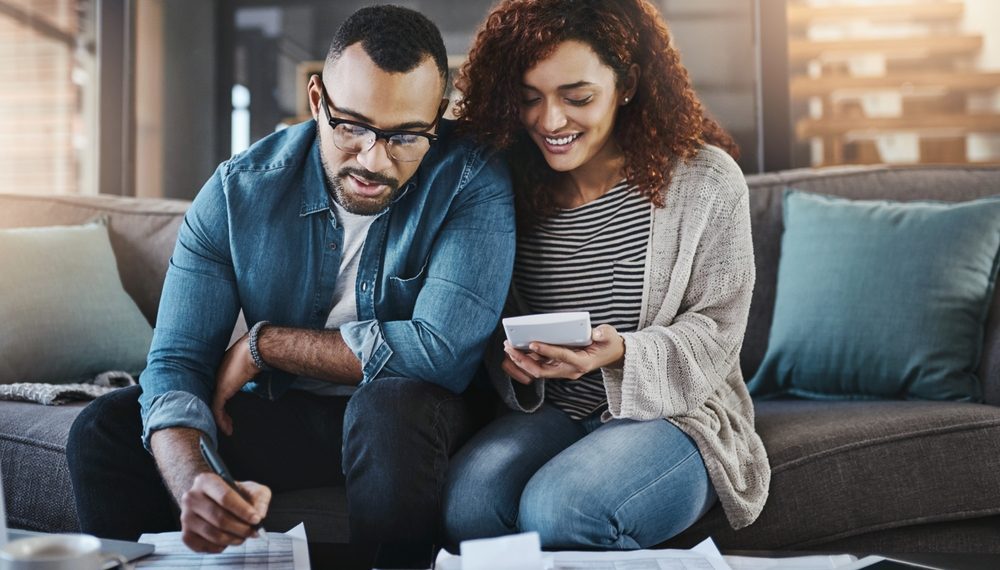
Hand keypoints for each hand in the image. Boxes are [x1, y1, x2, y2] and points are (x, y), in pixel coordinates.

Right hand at [180, 472, 270, 552]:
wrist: (210, 500)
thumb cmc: (233, 494)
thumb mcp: (251, 489)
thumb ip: (260, 498)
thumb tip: (260, 515)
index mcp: (206, 481)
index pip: (225, 497)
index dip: (243, 511)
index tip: (256, 519)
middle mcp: (191, 498)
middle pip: (219, 518)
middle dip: (241, 528)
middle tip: (253, 531)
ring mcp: (186, 517)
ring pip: (213, 534)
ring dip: (233, 539)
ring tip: (243, 536)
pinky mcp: (186, 534)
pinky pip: (205, 546)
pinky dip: (221, 547)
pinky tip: (228, 540)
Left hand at [212, 334, 259, 436]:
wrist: (254, 350)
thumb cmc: (255, 353)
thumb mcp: (250, 366)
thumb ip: (248, 374)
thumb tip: (255, 380)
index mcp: (222, 369)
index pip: (218, 388)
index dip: (222, 399)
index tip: (228, 409)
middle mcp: (217, 377)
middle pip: (214, 398)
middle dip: (219, 411)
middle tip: (226, 421)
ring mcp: (217, 384)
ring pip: (214, 406)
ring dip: (221, 419)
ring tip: (227, 429)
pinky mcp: (221, 392)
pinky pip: (217, 410)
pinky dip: (222, 421)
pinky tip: (228, 430)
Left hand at [502, 324, 624, 383]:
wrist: (611, 355)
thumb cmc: (609, 343)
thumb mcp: (609, 335)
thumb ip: (603, 334)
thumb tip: (595, 333)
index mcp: (582, 362)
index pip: (561, 357)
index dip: (546, 350)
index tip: (532, 343)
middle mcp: (570, 370)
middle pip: (542, 370)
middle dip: (524, 360)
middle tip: (510, 347)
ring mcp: (563, 370)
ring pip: (538, 370)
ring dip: (522, 361)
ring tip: (509, 347)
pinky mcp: (558, 367)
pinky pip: (539, 366)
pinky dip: (527, 359)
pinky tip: (516, 349)